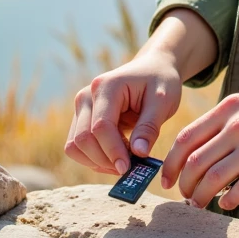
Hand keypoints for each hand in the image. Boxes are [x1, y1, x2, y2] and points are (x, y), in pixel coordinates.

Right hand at [64, 8, 216, 174]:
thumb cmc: (160, 81)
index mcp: (107, 86)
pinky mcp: (82, 118)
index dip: (113, 151)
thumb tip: (138, 154)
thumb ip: (150, 126)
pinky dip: (93, 159)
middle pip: (82, 139)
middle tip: (129, 169)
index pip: (101, 127)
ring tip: (123, 164)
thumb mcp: (164, 100)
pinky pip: (78, 146)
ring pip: (75, 146)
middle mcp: (87, 95)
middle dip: (104, 160)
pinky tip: (116, 159)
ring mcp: (82, 107)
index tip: (128, 168)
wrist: (153, 68)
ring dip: (96, 162)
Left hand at [161, 75, 238, 209]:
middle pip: (195, 162)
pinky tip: (227, 204)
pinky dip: (229, 201)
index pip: (186, 138)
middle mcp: (238, 125)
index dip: (171, 163)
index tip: (168, 179)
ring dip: (201, 197)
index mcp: (230, 107)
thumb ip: (230, 119)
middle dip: (184, 184)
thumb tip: (209, 146)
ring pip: (213, 179)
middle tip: (184, 197)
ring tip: (200, 205)